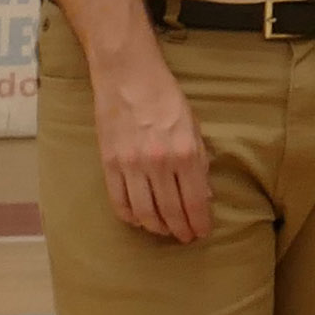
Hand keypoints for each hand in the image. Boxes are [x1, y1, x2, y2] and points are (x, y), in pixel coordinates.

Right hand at [92, 40, 212, 242]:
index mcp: (185, 153)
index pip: (195, 201)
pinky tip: (139, 220)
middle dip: (181, 230)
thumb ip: (200, 162)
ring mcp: (131, 165)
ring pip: (144, 212)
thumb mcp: (195, 127)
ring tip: (165, 231)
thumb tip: (205, 195)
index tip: (202, 233)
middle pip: (171, 211)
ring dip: (157, 228)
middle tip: (186, 238)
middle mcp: (159, 163)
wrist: (128, 76)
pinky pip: (118, 201)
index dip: (199, 222)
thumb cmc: (166, 98)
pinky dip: (130, 217)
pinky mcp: (109, 163)